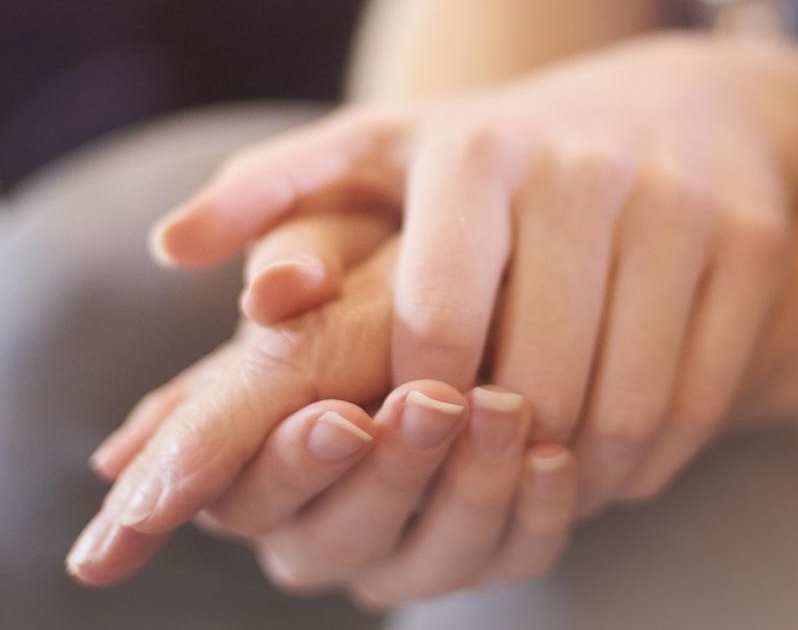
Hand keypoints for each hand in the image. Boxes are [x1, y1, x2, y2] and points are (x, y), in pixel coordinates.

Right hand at [68, 216, 581, 594]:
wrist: (486, 279)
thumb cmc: (392, 257)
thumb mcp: (342, 236)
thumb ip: (296, 255)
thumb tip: (283, 284)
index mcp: (243, 457)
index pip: (246, 494)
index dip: (296, 463)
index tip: (343, 418)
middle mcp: (309, 525)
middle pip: (336, 540)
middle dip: (390, 473)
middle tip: (434, 405)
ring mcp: (396, 553)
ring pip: (428, 560)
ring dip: (468, 489)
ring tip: (505, 410)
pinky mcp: (481, 554)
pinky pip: (510, 560)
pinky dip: (534, 514)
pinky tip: (554, 457)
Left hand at [151, 35, 797, 509]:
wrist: (686, 100)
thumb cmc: (501, 151)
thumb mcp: (386, 149)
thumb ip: (276, 195)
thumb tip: (172, 246)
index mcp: (474, 149)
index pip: (434, 323)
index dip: (416, 406)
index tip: (406, 432)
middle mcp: (581, 166)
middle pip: (535, 379)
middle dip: (499, 454)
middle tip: (481, 481)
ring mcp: (678, 203)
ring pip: (625, 404)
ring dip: (578, 475)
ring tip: (543, 485)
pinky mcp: (750, 241)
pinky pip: (701, 398)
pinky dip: (655, 459)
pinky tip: (617, 464)